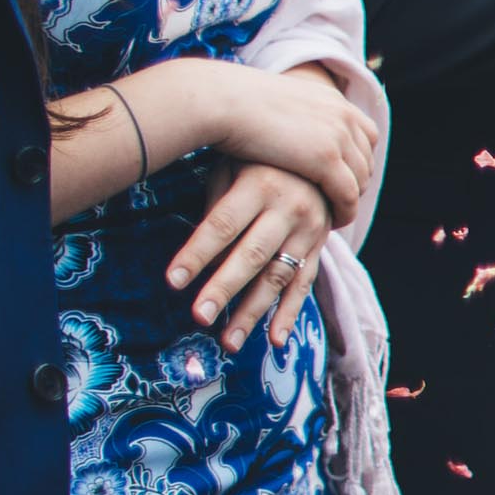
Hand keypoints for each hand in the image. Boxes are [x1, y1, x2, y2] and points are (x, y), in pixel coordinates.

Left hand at [168, 162, 330, 351]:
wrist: (321, 153)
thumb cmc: (260, 160)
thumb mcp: (234, 166)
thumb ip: (218, 204)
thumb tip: (201, 255)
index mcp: (260, 185)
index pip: (222, 225)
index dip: (197, 253)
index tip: (173, 281)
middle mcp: (289, 208)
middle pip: (252, 255)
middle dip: (224, 289)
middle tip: (200, 317)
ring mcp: (309, 230)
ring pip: (278, 276)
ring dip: (253, 311)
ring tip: (228, 342)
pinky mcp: (319, 246)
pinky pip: (305, 284)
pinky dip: (290, 313)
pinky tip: (274, 340)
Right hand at [199, 63, 377, 222]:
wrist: (223, 101)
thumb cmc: (235, 105)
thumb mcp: (279, 105)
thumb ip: (297, 117)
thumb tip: (292, 130)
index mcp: (333, 100)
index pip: (366, 134)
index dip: (358, 158)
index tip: (344, 177)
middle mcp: (343, 116)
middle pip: (366, 158)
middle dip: (357, 182)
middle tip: (341, 202)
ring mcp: (338, 137)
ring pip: (361, 179)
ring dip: (352, 200)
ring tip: (337, 215)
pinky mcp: (325, 159)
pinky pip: (348, 194)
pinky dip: (346, 210)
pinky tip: (334, 222)